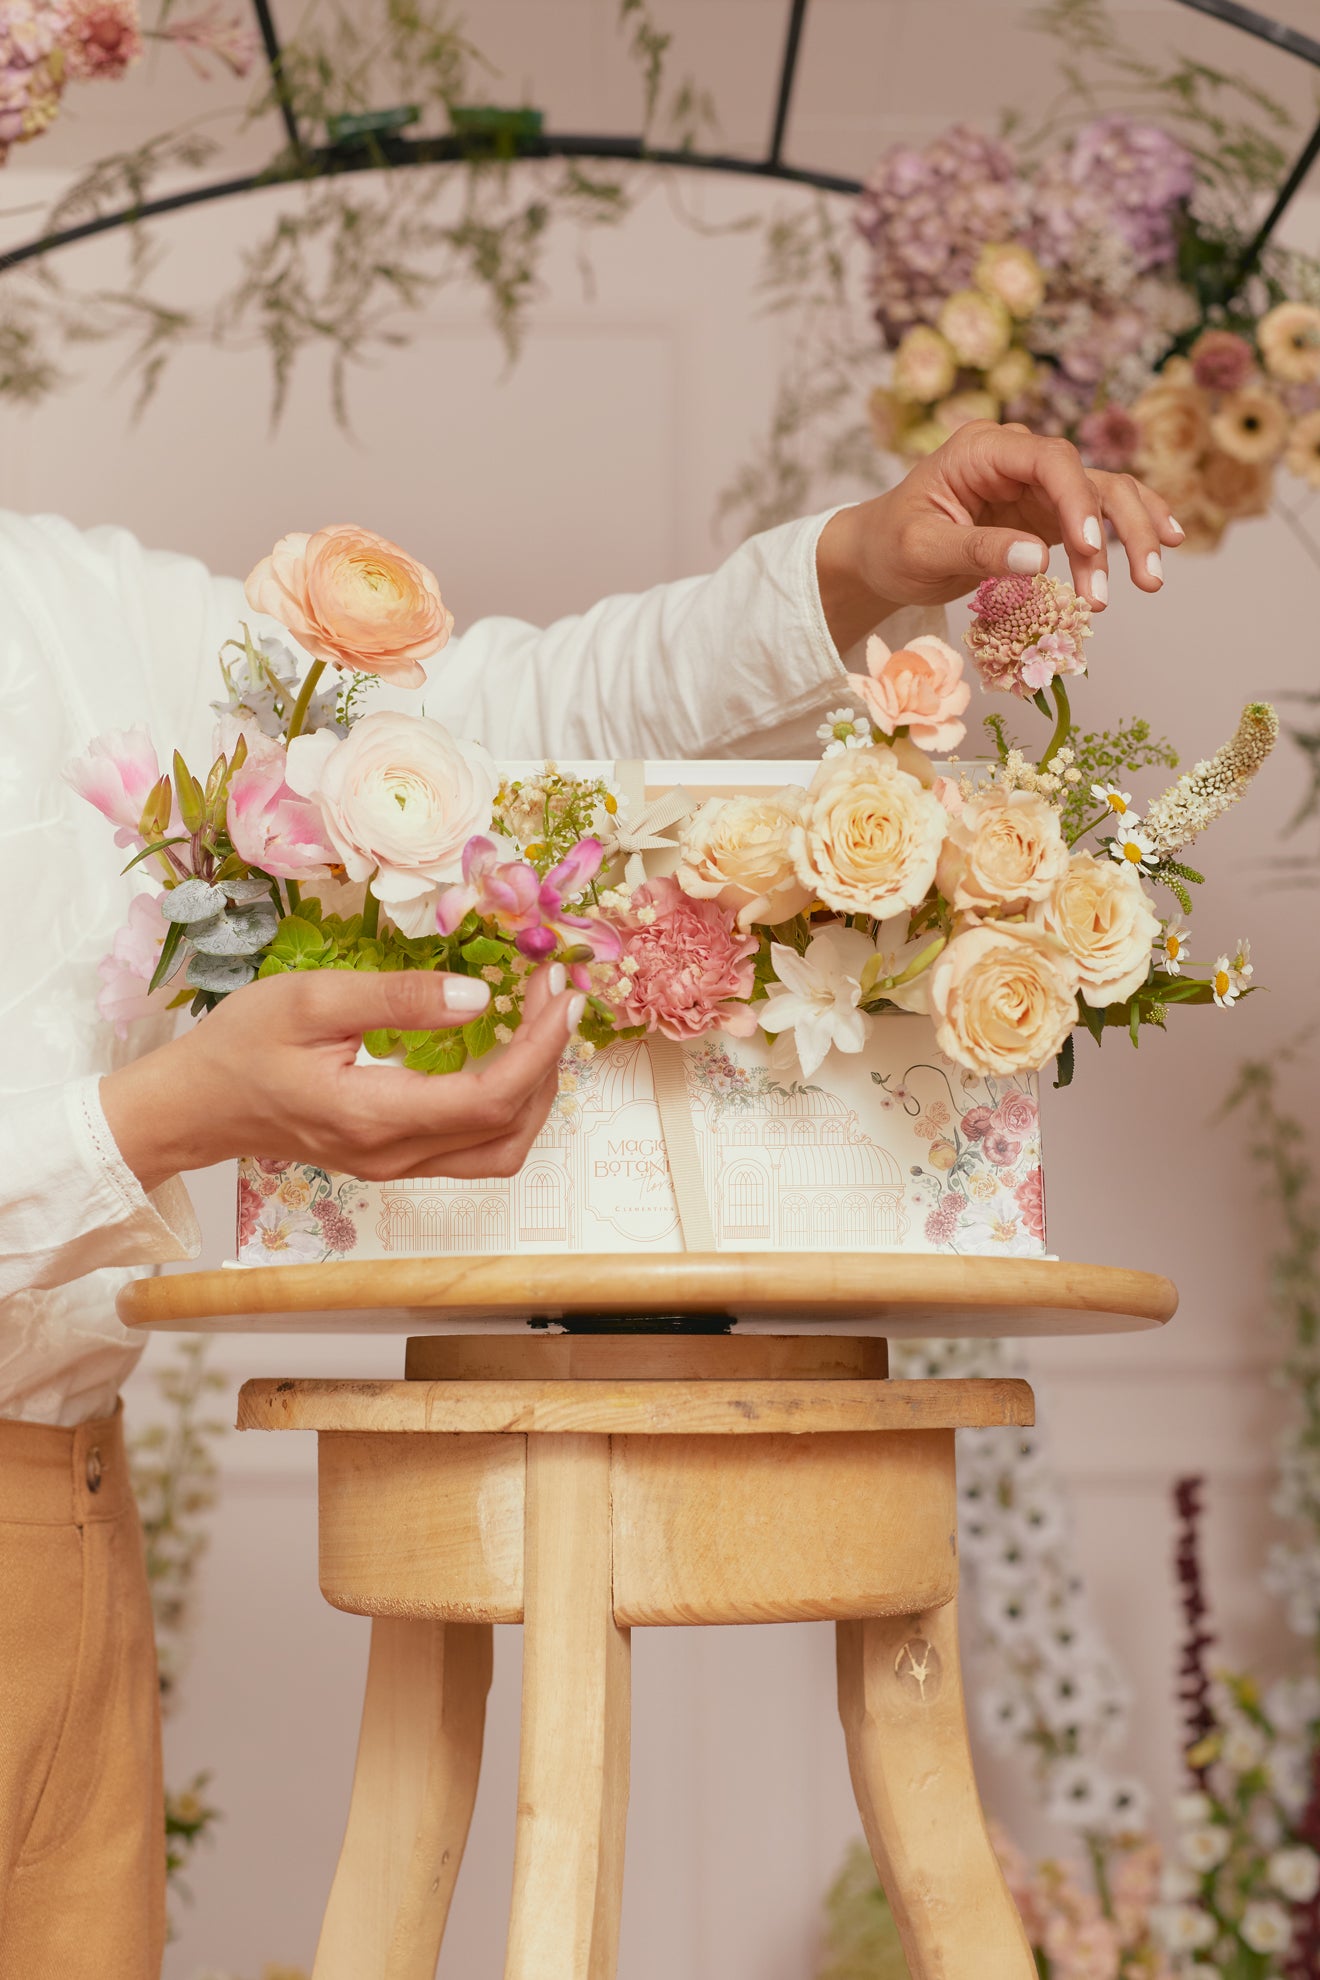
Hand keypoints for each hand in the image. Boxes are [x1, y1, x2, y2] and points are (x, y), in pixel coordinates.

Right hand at [101, 965, 582, 1193]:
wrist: (195, 1107)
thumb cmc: (240, 1046)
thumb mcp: (311, 1000)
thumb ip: (396, 999)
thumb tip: (478, 998)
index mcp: (373, 1116)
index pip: (488, 1098)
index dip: (539, 1048)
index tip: (559, 993)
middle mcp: (393, 1155)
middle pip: (509, 1132)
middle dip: (548, 1064)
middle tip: (556, 997)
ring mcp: (395, 1165)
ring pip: (499, 1151)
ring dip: (535, 1093)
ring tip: (540, 1026)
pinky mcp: (393, 1159)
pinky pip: (473, 1148)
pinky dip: (506, 1105)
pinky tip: (504, 1053)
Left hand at [816, 420, 1183, 651]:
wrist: (879, 555)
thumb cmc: (893, 545)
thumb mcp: (924, 550)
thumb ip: (979, 550)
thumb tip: (1039, 558)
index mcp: (984, 450)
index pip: (1049, 460)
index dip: (1076, 501)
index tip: (1088, 548)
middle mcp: (1018, 458)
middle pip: (1087, 478)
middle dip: (1119, 528)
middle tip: (1139, 582)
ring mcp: (1036, 485)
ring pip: (1103, 496)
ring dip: (1132, 535)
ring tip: (1151, 582)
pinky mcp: (1047, 514)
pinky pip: (1098, 517)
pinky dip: (1128, 531)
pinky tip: (1163, 548)